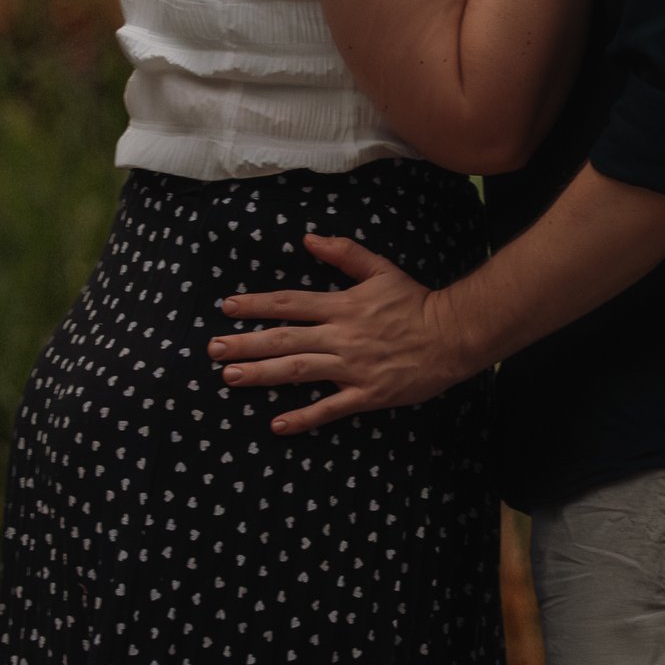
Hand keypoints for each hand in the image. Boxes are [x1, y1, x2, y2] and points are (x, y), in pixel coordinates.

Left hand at [209, 234, 476, 432]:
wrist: (451, 336)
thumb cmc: (415, 302)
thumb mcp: (381, 270)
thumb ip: (344, 254)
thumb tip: (309, 239)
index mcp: (342, 306)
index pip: (290, 303)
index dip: (256, 305)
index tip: (226, 308)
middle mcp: (341, 337)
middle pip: (284, 339)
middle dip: (245, 343)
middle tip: (213, 349)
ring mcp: (352, 368)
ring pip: (298, 371)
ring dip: (262, 375)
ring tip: (230, 377)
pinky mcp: (367, 394)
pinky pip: (330, 408)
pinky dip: (303, 418)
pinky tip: (277, 425)